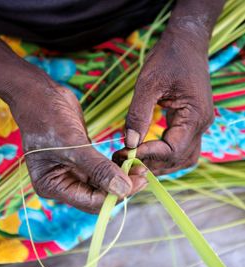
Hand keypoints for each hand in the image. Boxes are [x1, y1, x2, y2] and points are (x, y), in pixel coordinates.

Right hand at [12, 81, 147, 212]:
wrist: (41, 96)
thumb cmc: (48, 118)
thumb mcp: (72, 145)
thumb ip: (98, 169)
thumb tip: (124, 189)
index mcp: (53, 186)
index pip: (90, 201)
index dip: (115, 195)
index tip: (137, 182)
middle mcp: (63, 182)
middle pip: (98, 195)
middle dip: (120, 186)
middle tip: (142, 173)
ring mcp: (73, 171)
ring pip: (103, 183)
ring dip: (120, 177)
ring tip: (138, 165)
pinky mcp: (83, 159)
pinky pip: (102, 170)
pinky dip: (115, 166)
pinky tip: (127, 159)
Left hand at [113, 30, 213, 174]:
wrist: (186, 43)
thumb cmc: (168, 58)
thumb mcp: (148, 83)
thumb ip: (139, 114)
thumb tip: (130, 143)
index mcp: (194, 116)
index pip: (173, 150)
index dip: (149, 155)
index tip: (125, 153)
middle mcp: (201, 125)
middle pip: (180, 159)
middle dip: (154, 164)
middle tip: (128, 162)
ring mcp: (198, 124)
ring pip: (183, 157)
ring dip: (161, 163)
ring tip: (137, 161)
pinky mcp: (191, 122)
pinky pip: (181, 146)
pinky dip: (165, 154)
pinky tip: (148, 151)